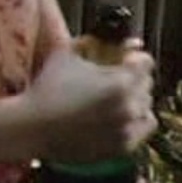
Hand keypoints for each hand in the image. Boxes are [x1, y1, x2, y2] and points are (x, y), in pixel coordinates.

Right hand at [22, 39, 156, 163]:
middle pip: (147, 83)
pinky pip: (144, 128)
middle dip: (134, 77)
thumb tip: (105, 35)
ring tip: (115, 98)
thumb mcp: (66, 54)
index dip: (134, 57)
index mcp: (120, 81)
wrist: (34, 128)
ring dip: (136, 98)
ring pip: (147, 105)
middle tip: (114, 77)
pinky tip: (120, 115)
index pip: (146, 62)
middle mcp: (130, 106)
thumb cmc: (48, 89)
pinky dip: (137, 120)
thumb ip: (90, 41)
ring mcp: (128, 129)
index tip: (124, 58)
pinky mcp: (123, 147)